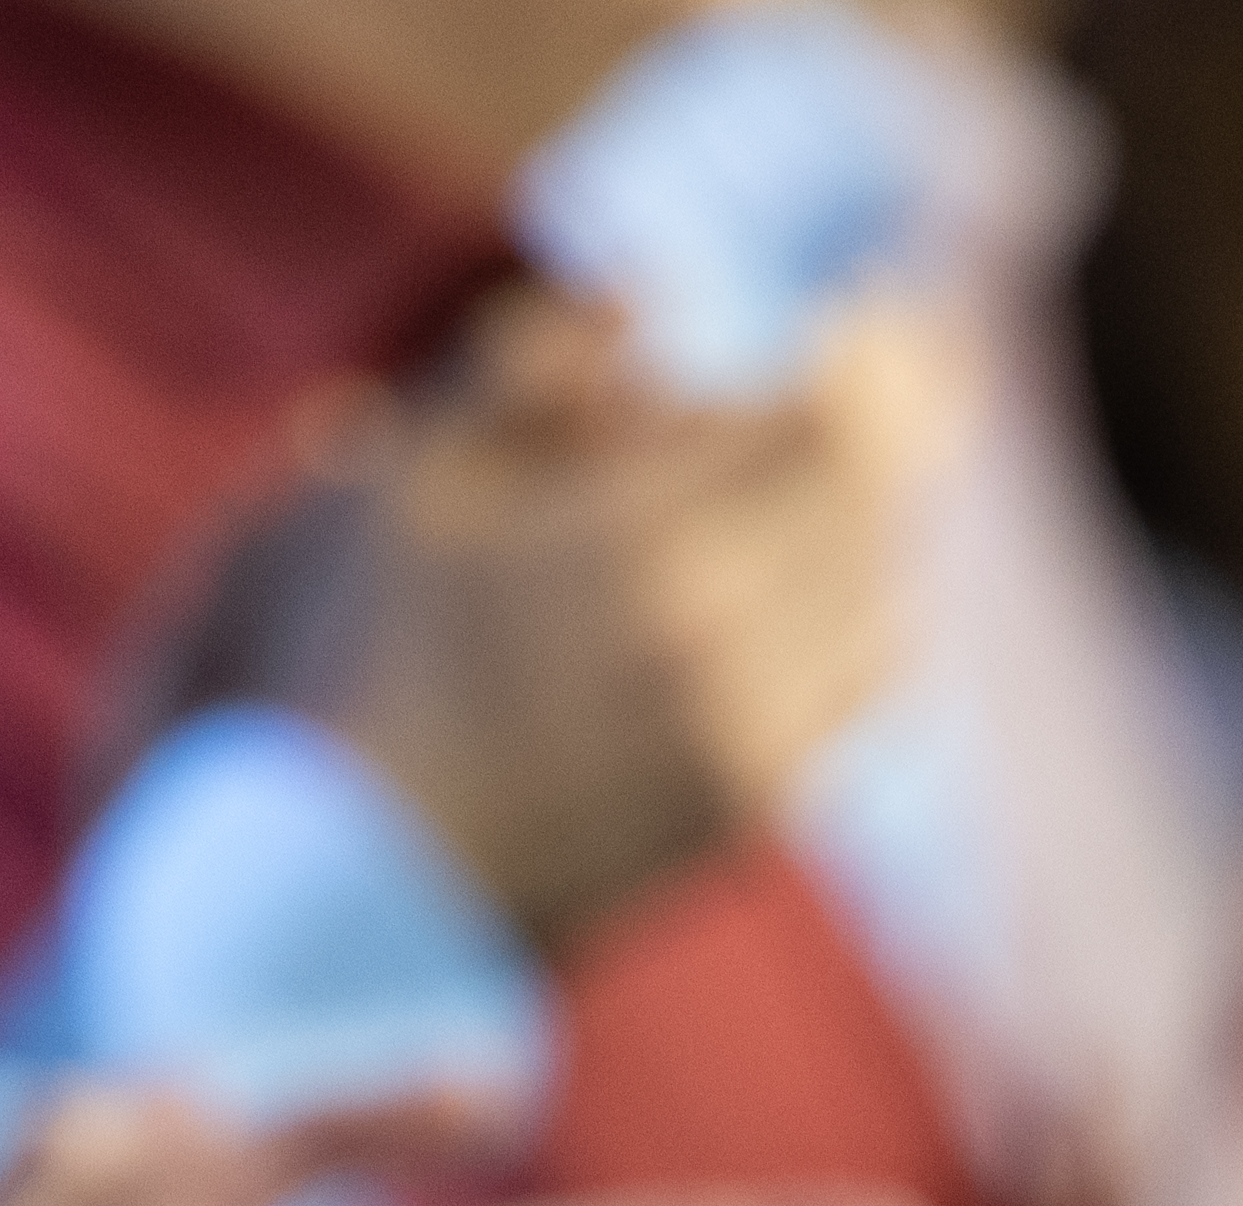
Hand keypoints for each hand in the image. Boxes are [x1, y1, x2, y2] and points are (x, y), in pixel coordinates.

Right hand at [300, 285, 919, 951]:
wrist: (362, 878)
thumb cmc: (368, 662)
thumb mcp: (418, 479)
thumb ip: (530, 363)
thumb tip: (641, 290)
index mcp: (645, 545)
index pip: (832, 421)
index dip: (862, 354)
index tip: (858, 314)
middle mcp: (723, 647)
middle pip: (872, 503)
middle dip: (868, 435)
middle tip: (854, 384)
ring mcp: (748, 741)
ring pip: (880, 598)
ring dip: (860, 532)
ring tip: (813, 494)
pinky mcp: (751, 811)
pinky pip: (855, 690)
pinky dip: (849, 624)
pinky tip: (797, 596)